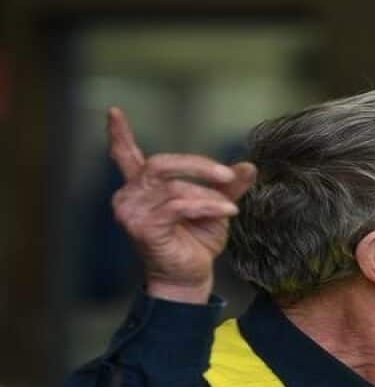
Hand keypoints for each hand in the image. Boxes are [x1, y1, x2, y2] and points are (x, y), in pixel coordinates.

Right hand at [107, 107, 256, 303]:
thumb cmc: (197, 241)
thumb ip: (228, 185)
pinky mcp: (143, 227)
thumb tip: (248, 165)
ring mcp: (132, 212)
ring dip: (207, 194)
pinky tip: (226, 211)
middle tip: (226, 175)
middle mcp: (130, 196)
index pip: (125, 155)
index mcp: (143, 187)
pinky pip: (178, 206)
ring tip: (229, 206)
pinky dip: (206, 206)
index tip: (114, 111)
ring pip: (173, 186)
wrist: (191, 276)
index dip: (118, 134)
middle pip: (160, 163)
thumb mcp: (215, 205)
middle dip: (197, 165)